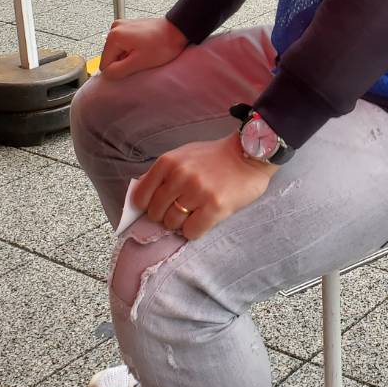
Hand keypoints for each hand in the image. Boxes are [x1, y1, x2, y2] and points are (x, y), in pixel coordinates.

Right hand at [100, 16, 187, 79]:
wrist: (178, 30)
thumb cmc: (162, 46)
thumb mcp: (138, 63)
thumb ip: (118, 71)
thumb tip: (106, 75)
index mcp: (114, 36)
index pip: (105, 64)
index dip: (119, 70)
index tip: (135, 66)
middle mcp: (114, 28)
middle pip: (111, 56)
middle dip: (124, 62)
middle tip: (141, 59)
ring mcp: (122, 25)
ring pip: (118, 51)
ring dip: (129, 56)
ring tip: (144, 53)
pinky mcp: (129, 26)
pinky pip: (124, 44)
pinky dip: (133, 49)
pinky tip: (144, 48)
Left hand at [133, 134, 275, 239]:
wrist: (249, 154)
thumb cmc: (214, 157)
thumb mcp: (183, 156)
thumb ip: (161, 174)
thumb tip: (138, 197)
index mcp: (168, 163)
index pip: (140, 198)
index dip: (148, 206)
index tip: (159, 207)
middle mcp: (180, 176)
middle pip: (156, 214)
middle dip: (166, 216)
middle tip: (182, 209)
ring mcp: (197, 191)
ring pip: (172, 224)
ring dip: (182, 223)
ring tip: (195, 212)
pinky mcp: (215, 206)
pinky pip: (191, 232)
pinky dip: (195, 230)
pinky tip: (204, 219)